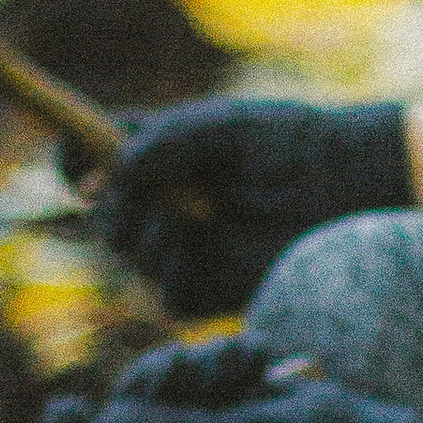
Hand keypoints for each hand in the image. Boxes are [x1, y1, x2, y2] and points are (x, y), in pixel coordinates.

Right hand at [94, 99, 411, 314]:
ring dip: (145, 238)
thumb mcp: (224, 127)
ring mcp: (187, 249)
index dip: (72, 160)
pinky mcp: (214, 287)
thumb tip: (112, 172)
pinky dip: (176, 275)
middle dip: (110, 208)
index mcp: (160, 156)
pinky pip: (171, 295)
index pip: (93, 159)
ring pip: (133, 257)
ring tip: (183, 218)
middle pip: (104, 216)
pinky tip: (199, 249)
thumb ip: (167, 141)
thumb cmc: (292, 143)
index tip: (70, 159)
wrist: (352, 183)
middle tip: (132, 196)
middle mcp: (166, 204)